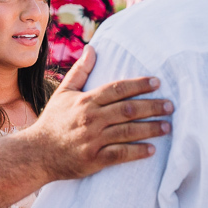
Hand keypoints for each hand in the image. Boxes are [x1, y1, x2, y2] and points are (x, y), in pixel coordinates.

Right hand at [26, 46, 172, 182]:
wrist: (36, 153)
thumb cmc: (53, 121)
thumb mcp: (63, 93)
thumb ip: (80, 71)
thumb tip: (92, 48)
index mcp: (85, 101)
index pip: (117, 89)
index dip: (139, 84)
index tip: (157, 82)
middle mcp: (91, 118)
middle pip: (128, 109)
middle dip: (152, 107)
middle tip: (170, 106)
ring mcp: (92, 139)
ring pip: (128, 131)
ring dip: (150, 128)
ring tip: (168, 127)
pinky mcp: (94, 159)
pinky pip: (120, 154)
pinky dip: (137, 152)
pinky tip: (152, 150)